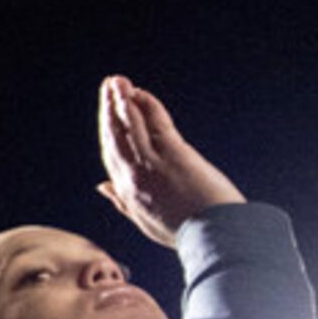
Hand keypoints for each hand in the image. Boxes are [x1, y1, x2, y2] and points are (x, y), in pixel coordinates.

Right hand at [96, 75, 242, 246]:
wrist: (215, 237)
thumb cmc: (187, 233)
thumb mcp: (146, 222)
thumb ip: (121, 202)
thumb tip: (101, 186)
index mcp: (128, 192)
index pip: (111, 155)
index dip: (107, 131)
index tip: (106, 114)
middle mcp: (134, 175)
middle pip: (116, 136)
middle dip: (109, 110)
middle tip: (107, 86)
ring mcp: (152, 163)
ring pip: (130, 126)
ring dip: (121, 101)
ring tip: (116, 82)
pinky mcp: (174, 154)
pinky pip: (154, 124)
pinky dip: (145, 106)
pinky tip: (138, 93)